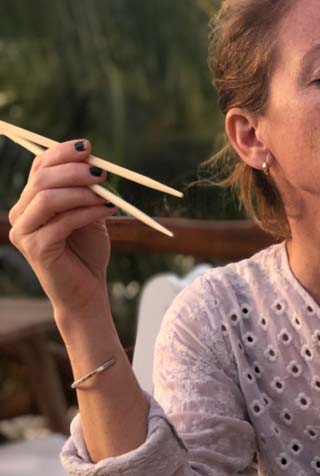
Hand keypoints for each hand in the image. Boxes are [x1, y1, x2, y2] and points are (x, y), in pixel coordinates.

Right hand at [8, 139, 114, 317]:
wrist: (87, 292)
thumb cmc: (87, 254)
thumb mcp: (89, 214)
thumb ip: (85, 190)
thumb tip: (92, 159)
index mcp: (30, 201)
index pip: (39, 166)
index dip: (62, 153)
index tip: (87, 146)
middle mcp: (20, 214)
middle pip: (42, 179)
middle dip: (73, 170)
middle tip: (102, 172)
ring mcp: (24, 232)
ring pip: (48, 197)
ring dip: (81, 192)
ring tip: (107, 194)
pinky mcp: (36, 248)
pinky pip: (62, 221)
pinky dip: (87, 212)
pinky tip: (106, 210)